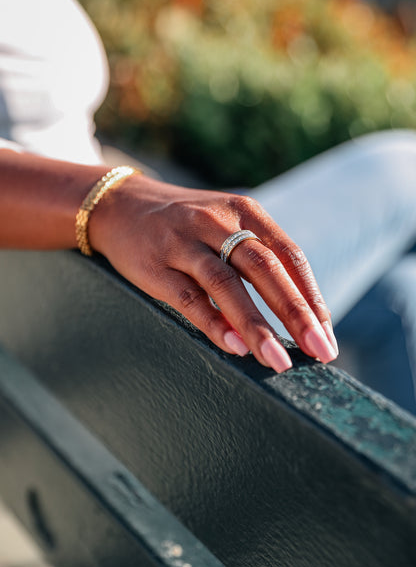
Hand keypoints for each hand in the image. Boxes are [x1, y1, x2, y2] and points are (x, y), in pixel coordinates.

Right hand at [89, 175, 337, 372]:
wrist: (121, 205)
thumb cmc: (187, 224)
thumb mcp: (227, 224)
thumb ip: (260, 256)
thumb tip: (302, 309)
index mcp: (244, 211)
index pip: (289, 255)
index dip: (311, 296)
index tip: (326, 335)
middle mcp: (217, 222)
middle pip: (265, 268)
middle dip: (295, 312)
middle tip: (320, 351)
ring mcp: (183, 242)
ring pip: (226, 285)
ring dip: (256, 325)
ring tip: (278, 361)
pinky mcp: (155, 265)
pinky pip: (188, 297)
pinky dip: (213, 322)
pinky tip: (234, 346)